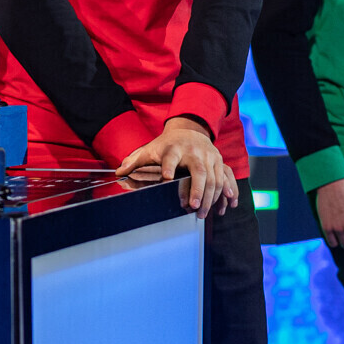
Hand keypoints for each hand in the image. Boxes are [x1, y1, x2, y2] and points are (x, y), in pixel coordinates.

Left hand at [116, 117, 236, 218]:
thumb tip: (118, 172)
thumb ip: (135, 161)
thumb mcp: (150, 149)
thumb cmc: (167, 145)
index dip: (168, 167)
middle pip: (198, 170)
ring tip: (201, 213)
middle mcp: (193, 151)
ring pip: (213, 177)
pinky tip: (225, 204)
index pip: (171, 157)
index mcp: (174, 148)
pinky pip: (224, 178)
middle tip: (192, 206)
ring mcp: (209, 155)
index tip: (166, 178)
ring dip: (209, 197)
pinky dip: (225, 191)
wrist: (190, 130)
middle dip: (196, 189)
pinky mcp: (219, 160)